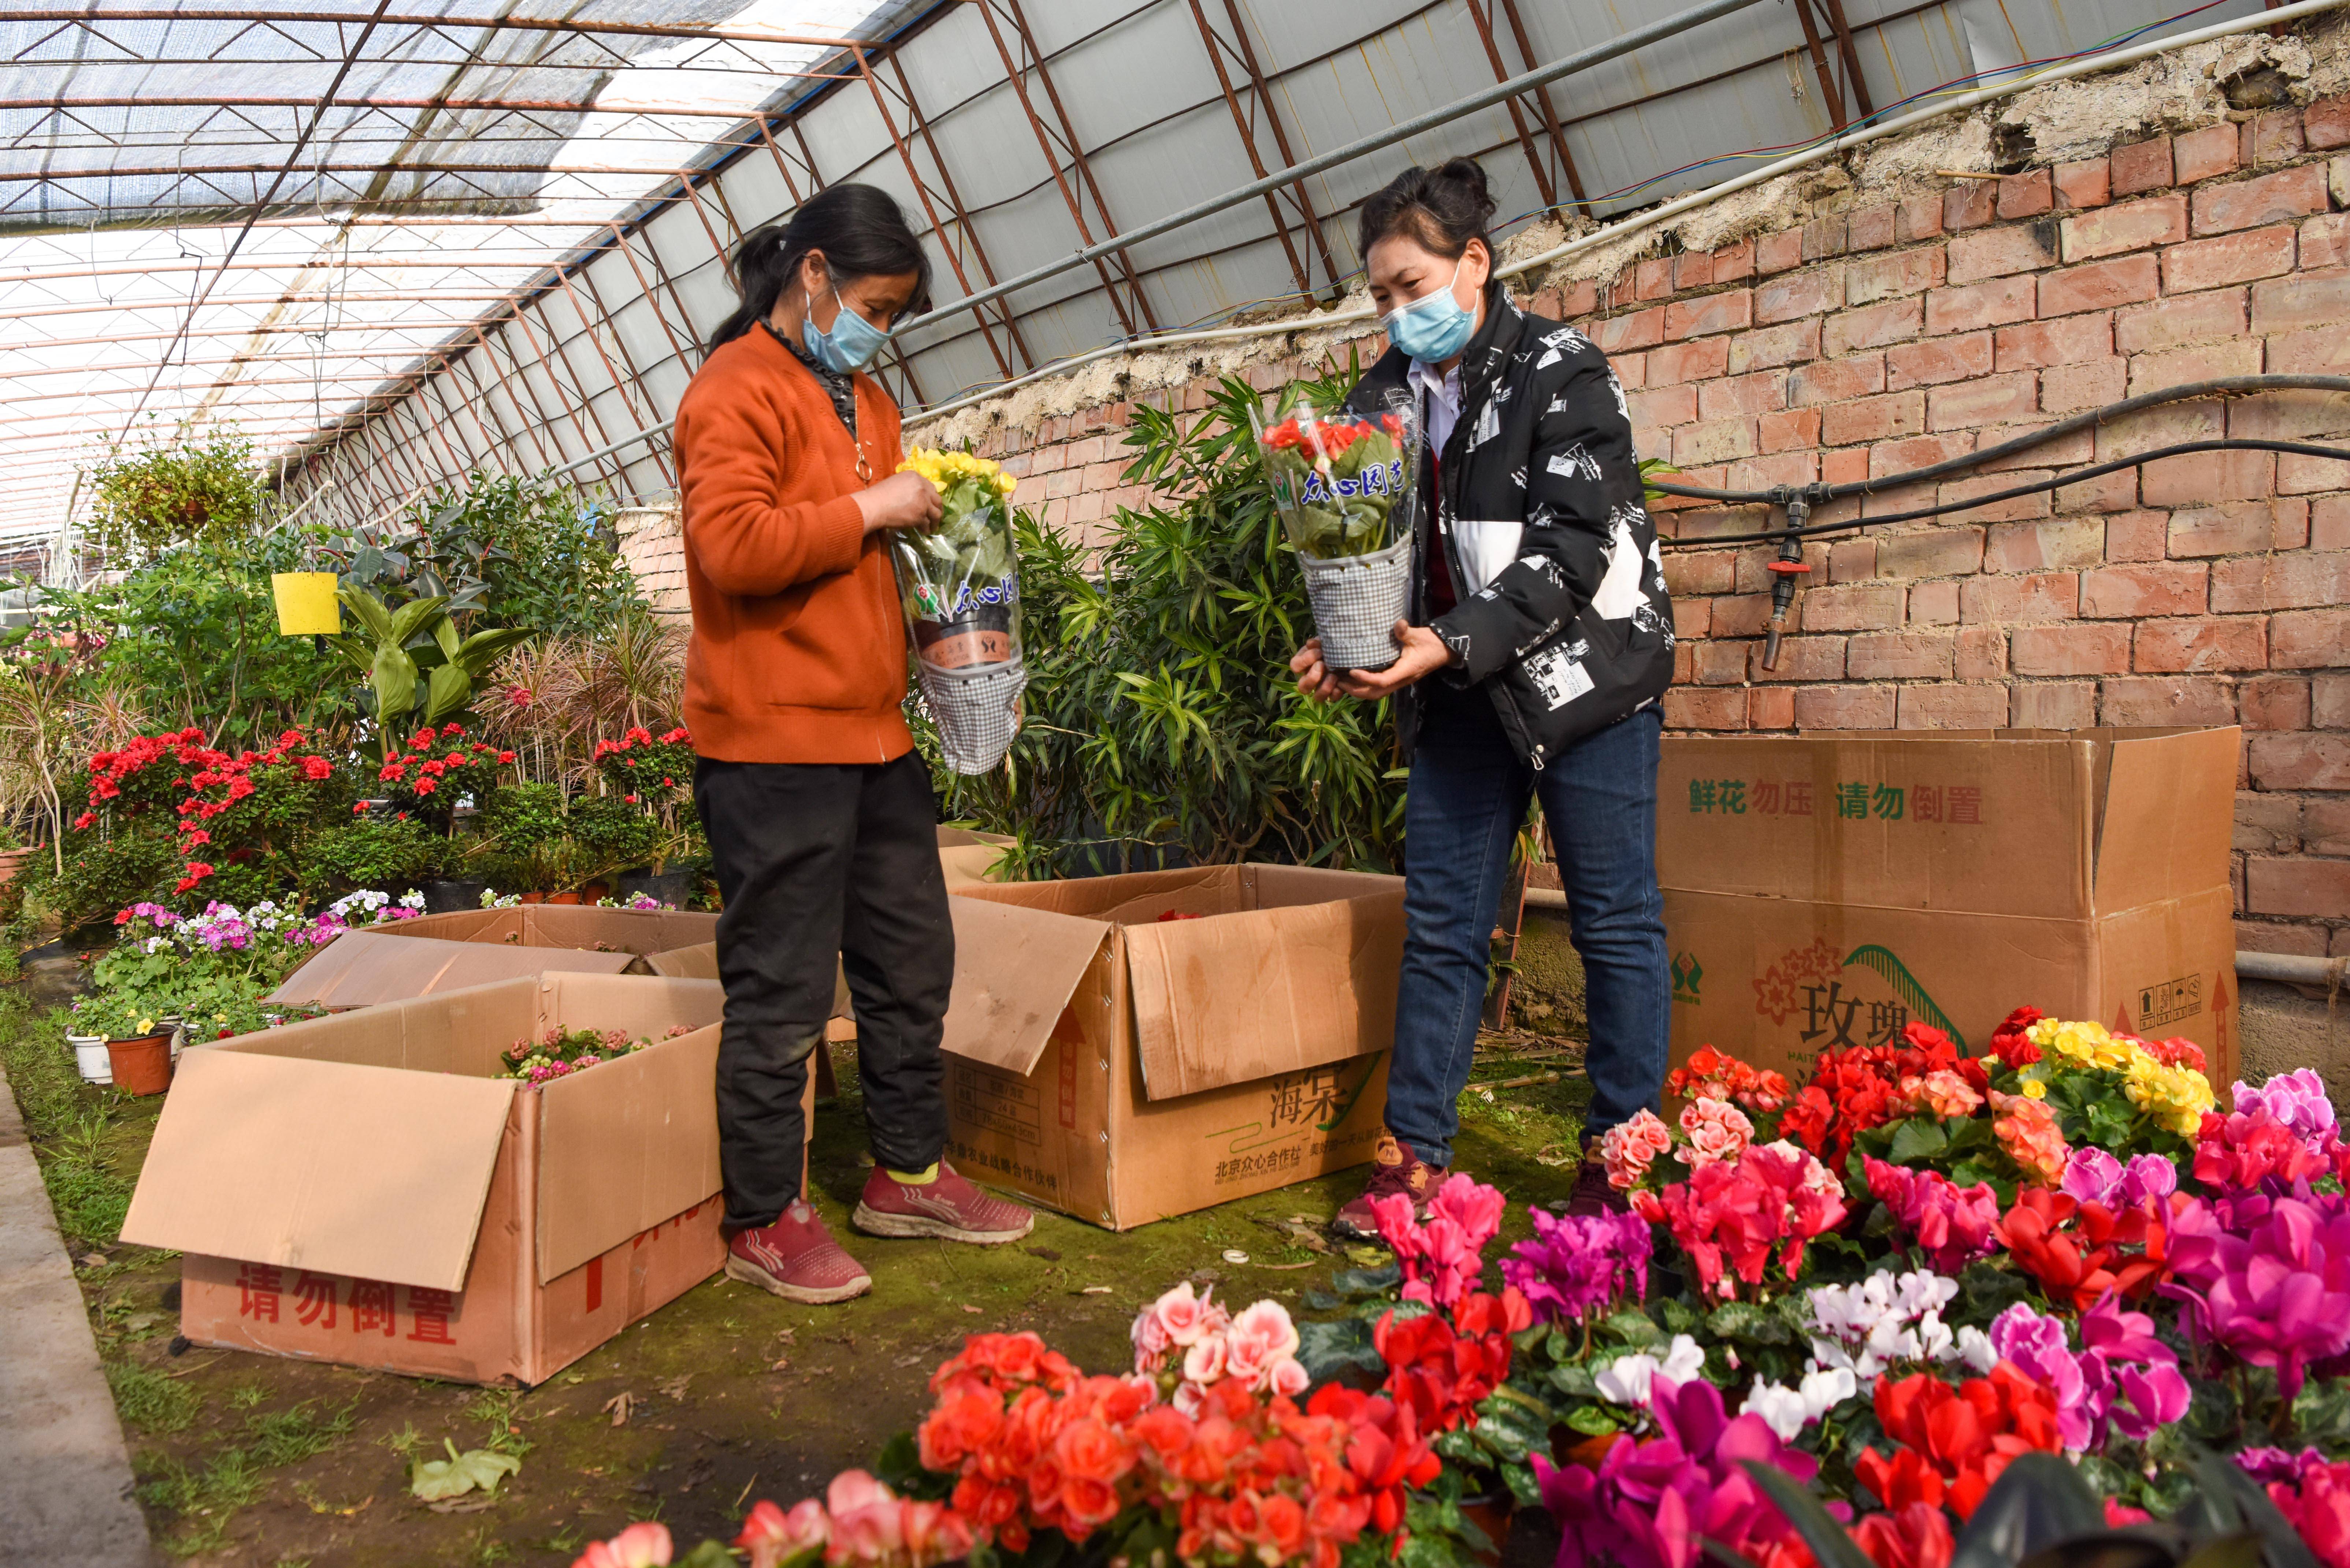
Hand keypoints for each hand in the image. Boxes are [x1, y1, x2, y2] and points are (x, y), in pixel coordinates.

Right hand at [854, 470, 941, 534]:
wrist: (874, 505)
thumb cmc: (880, 494)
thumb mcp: (897, 482)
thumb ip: (909, 486)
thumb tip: (915, 495)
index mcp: (916, 477)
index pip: (931, 487)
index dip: (932, 496)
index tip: (931, 503)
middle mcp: (922, 488)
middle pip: (937, 499)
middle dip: (938, 508)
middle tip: (936, 515)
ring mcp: (923, 502)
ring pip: (936, 513)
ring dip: (935, 521)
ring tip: (933, 526)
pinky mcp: (920, 515)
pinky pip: (927, 523)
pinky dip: (926, 528)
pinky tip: (924, 531)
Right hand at [1290, 637, 1344, 700]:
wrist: (1349, 650)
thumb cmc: (1332, 644)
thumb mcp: (1325, 640)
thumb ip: (1317, 642)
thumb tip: (1310, 643)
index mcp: (1304, 664)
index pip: (1295, 666)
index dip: (1305, 660)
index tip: (1319, 651)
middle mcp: (1310, 678)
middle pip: (1302, 687)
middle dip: (1312, 677)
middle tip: (1323, 665)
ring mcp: (1321, 687)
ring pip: (1317, 697)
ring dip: (1324, 687)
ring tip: (1334, 675)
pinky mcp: (1334, 692)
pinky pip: (1332, 698)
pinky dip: (1337, 692)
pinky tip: (1342, 683)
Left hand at [1336, 622, 1455, 699]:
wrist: (1443, 651)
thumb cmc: (1431, 643)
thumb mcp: (1419, 635)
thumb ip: (1406, 631)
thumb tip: (1398, 624)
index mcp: (1405, 671)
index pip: (1383, 681)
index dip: (1366, 678)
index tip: (1351, 671)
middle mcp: (1400, 680)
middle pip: (1375, 693)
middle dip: (1356, 689)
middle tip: (1337, 680)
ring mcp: (1398, 681)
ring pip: (1375, 693)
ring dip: (1357, 690)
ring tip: (1340, 681)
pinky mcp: (1396, 679)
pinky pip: (1378, 688)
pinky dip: (1364, 686)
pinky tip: (1352, 678)